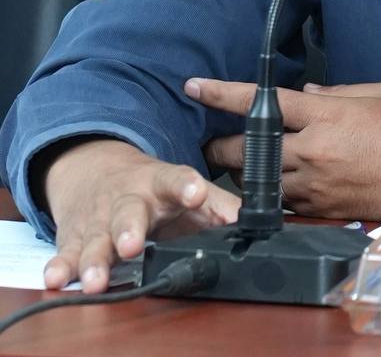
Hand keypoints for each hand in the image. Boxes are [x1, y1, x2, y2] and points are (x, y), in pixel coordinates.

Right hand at [41, 138, 238, 292]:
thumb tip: (254, 224)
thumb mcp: (185, 190)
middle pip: (129, 213)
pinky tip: (55, 279)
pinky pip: (66, 253)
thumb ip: (219, 207)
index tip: (196, 193)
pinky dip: (59, 267)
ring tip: (96, 280)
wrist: (95, 170)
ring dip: (95, 260)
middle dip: (130, 230)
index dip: (188, 186)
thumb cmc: (152, 188)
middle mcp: (128, 200)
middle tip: (133, 246)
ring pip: (96, 239)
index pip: (177, 179)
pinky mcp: (74, 238)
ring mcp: (99, 220)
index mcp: (161, 183)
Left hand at [190, 78, 380, 220]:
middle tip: (211, 143)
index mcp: (327, 114)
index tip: (194, 87)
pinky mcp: (324, 209)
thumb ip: (337, 91)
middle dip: (222, 147)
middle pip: (248, 151)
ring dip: (246, 174)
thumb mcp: (379, 92)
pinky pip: (286, 201)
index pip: (263, 103)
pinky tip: (275, 186)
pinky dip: (275, 192)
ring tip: (238, 167)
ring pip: (261, 182)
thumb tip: (305, 93)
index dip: (223, 94)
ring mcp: (317, 184)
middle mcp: (314, 151)